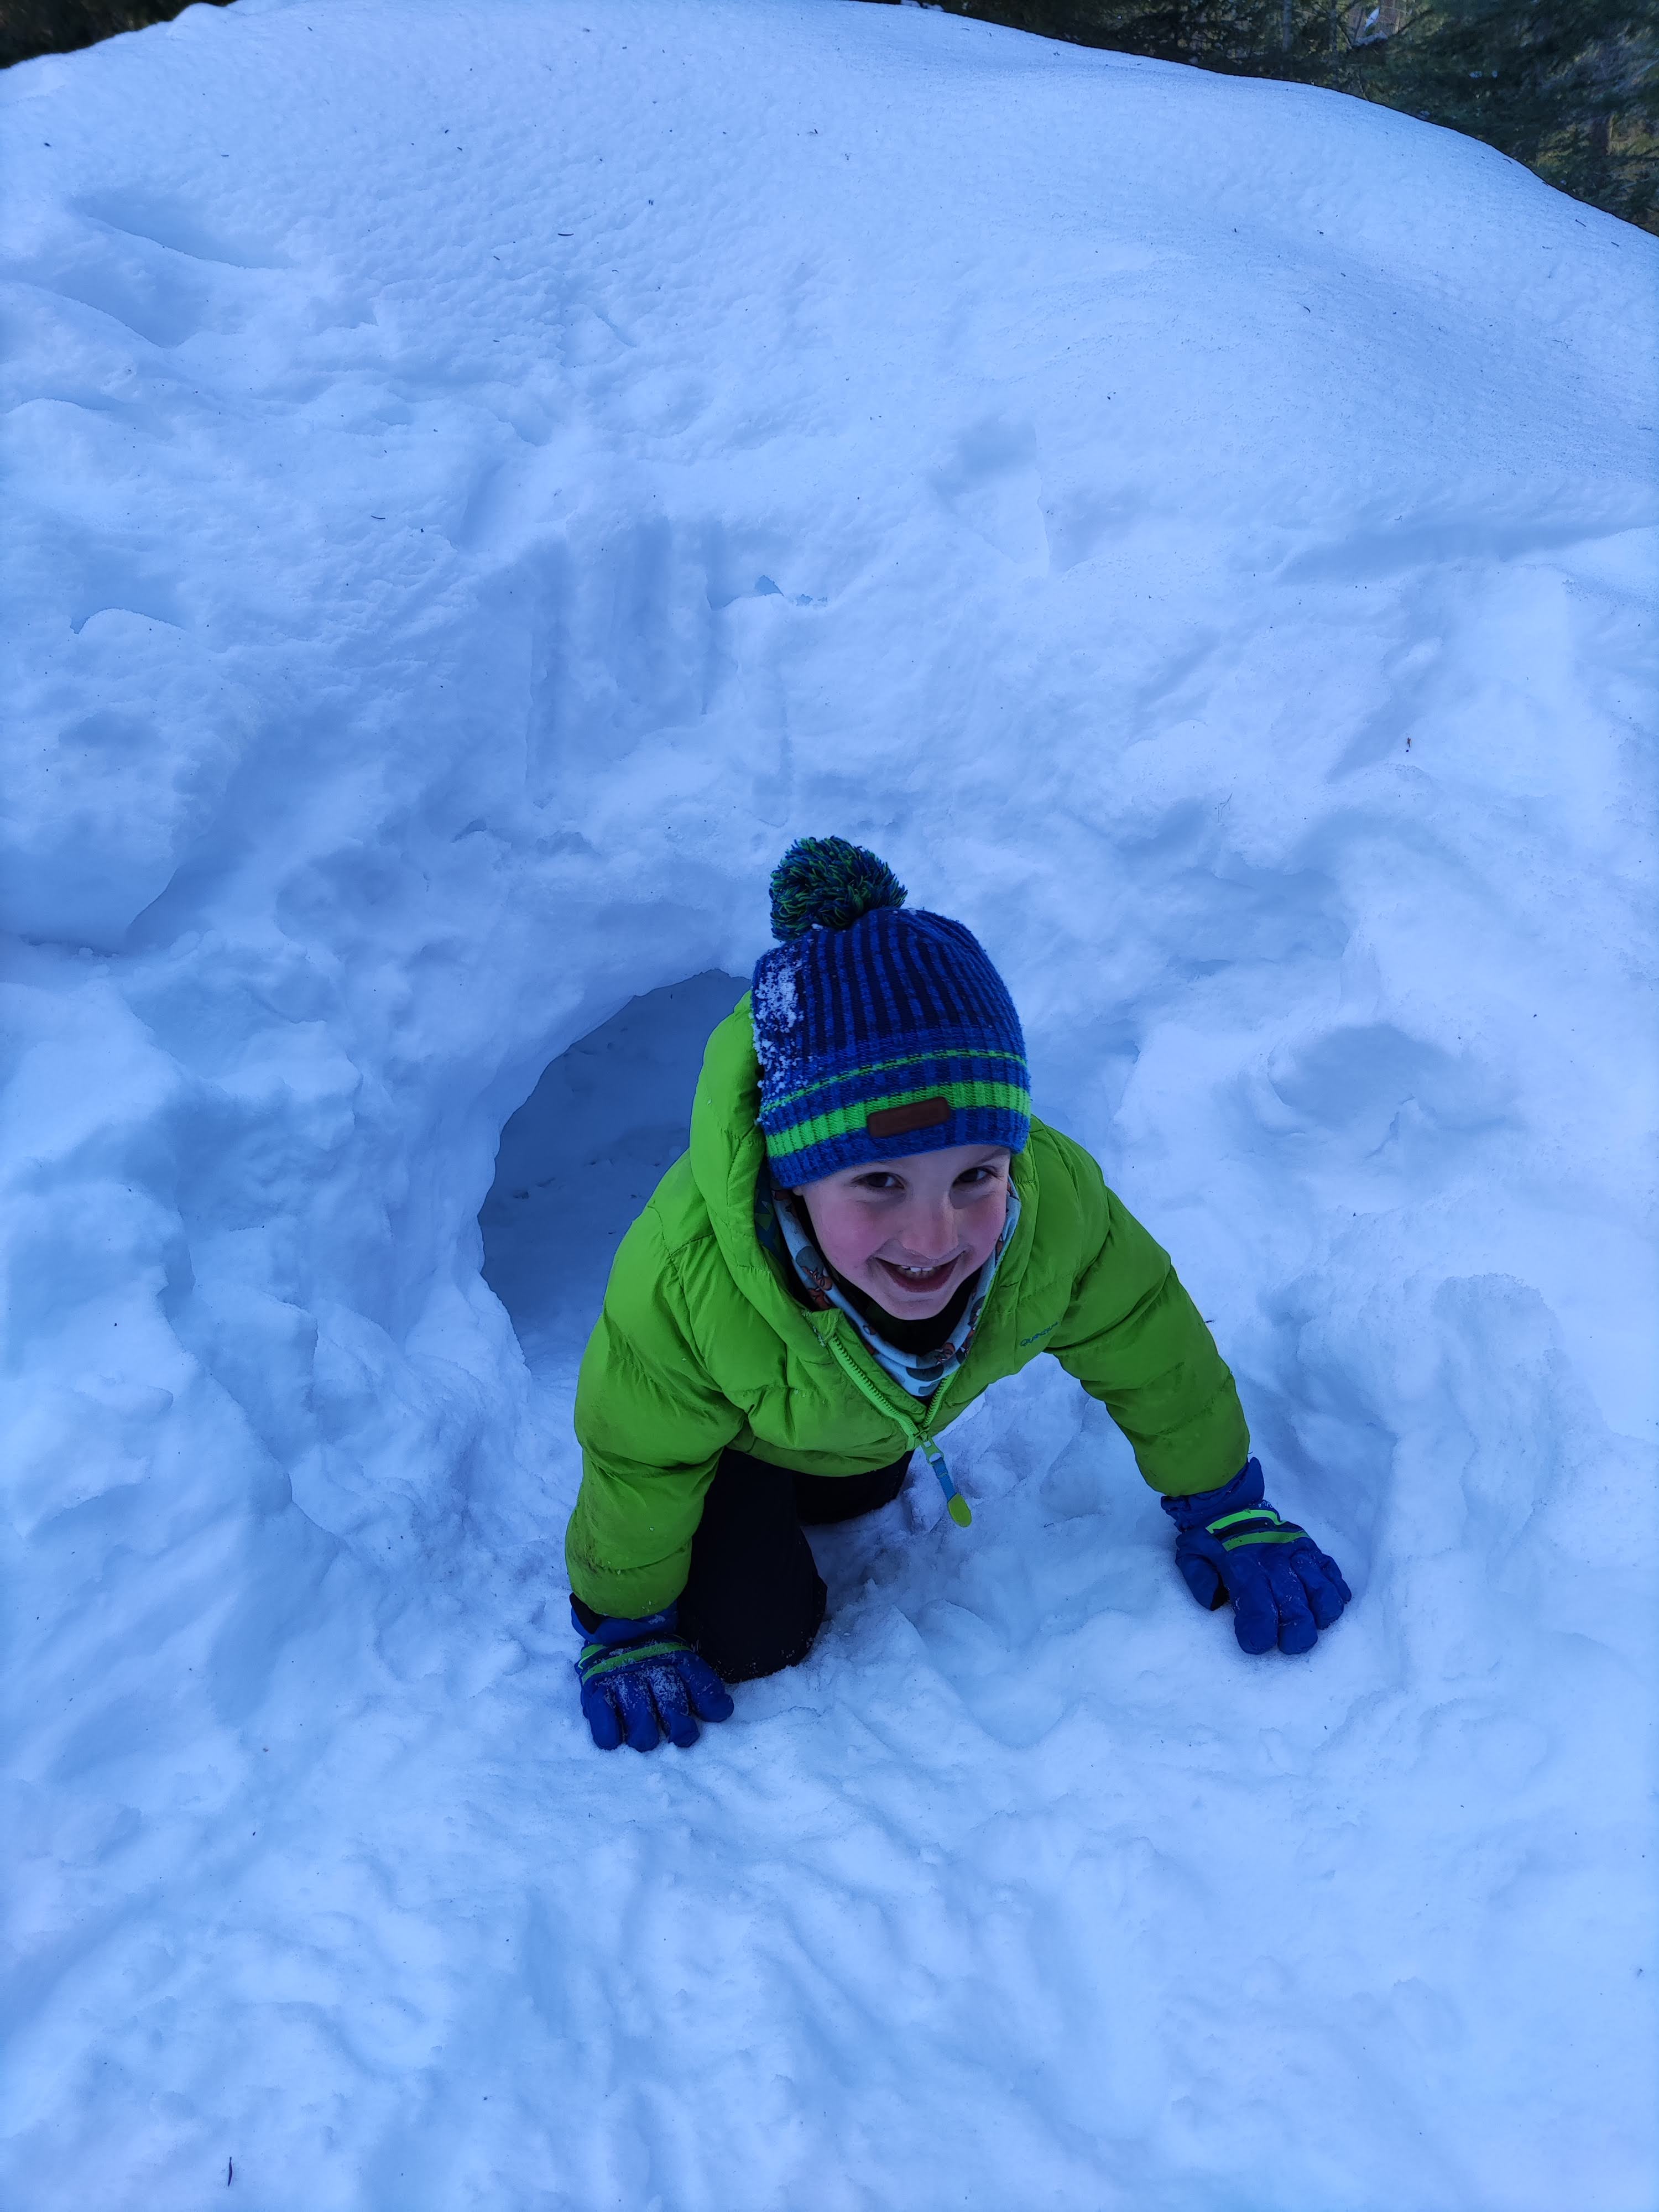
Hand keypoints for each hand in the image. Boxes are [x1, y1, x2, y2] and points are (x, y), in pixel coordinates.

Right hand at [573, 1601, 734, 1750]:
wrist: (612, 1623)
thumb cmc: (652, 1654)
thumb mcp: (680, 1659)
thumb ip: (702, 1685)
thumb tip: (722, 1710)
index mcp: (675, 1659)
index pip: (697, 1680)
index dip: (709, 1701)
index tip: (717, 1715)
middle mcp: (650, 1669)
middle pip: (670, 1699)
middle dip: (679, 1725)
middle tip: (682, 1736)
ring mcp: (622, 1679)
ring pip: (638, 1714)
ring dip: (645, 1733)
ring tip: (647, 1739)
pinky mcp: (596, 1689)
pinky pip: (603, 1716)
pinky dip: (610, 1732)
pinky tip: (616, 1738)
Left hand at [1160, 1460, 1350, 1655]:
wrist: (1229, 1502)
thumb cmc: (1210, 1538)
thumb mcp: (1191, 1556)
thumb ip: (1200, 1581)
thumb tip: (1216, 1603)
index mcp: (1243, 1567)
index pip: (1258, 1609)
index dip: (1261, 1634)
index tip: (1257, 1644)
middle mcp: (1275, 1562)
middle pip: (1297, 1608)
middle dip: (1296, 1636)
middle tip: (1287, 1644)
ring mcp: (1297, 1553)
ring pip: (1323, 1592)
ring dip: (1320, 1616)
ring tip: (1311, 1623)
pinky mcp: (1311, 1547)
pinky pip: (1332, 1573)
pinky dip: (1335, 1593)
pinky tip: (1324, 1605)